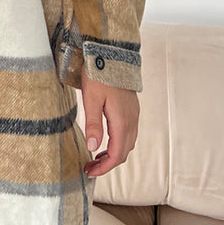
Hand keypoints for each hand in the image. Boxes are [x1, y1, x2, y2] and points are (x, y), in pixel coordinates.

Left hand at [81, 64, 139, 178]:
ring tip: (96, 157)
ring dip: (113, 153)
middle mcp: (131, 120)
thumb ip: (93, 123)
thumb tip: (93, 148)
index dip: (104, 167)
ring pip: (127, 143)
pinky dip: (118, 142)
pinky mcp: (131, 109)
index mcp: (122, 121)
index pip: (117, 154)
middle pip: (124, 152)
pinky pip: (128, 132)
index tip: (90, 171)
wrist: (112, 53)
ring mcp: (133, 114)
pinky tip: (105, 139)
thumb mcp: (90, 98)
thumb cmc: (99, 74)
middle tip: (90, 167)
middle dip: (108, 164)